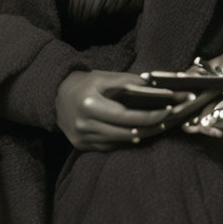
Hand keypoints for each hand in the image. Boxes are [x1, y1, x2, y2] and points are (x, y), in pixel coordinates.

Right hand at [56, 70, 185, 151]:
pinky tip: (138, 134)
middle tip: (167, 121)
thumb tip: (151, 85)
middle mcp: (85, 124)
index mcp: (90, 103)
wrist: (55, 97)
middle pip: (125, 132)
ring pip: (119, 142)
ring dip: (140, 136)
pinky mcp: (82, 146)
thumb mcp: (102, 76)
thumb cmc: (83, 83)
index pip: (125, 115)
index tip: (166, 111)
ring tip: (157, 127)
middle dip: (149, 127)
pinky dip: (125, 141)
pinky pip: (109, 146)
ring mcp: (82, 138)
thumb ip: (126, 81)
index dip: (148, 116)